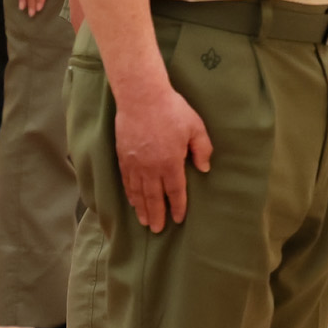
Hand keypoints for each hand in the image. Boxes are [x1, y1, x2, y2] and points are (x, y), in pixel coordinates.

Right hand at [112, 79, 210, 232]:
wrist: (141, 97)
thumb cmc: (172, 110)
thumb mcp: (196, 127)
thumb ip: (202, 149)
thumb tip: (205, 169)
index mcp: (171, 163)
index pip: (175, 192)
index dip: (177, 207)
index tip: (178, 218)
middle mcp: (151, 168)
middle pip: (154, 198)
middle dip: (157, 215)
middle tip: (157, 230)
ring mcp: (135, 164)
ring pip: (138, 193)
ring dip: (142, 209)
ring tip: (145, 222)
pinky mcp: (123, 157)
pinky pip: (126, 181)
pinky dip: (130, 194)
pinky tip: (132, 202)